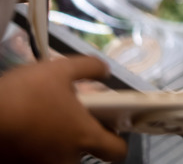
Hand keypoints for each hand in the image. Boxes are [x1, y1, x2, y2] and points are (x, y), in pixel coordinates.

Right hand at [0, 56, 126, 162]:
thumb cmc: (24, 94)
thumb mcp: (60, 69)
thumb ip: (89, 68)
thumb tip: (105, 71)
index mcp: (84, 137)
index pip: (117, 152)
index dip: (118, 141)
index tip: (111, 127)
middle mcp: (66, 159)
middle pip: (85, 153)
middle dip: (80, 137)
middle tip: (69, 116)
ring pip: (58, 156)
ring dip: (55, 141)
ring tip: (42, 118)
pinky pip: (34, 158)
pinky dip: (34, 147)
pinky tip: (25, 127)